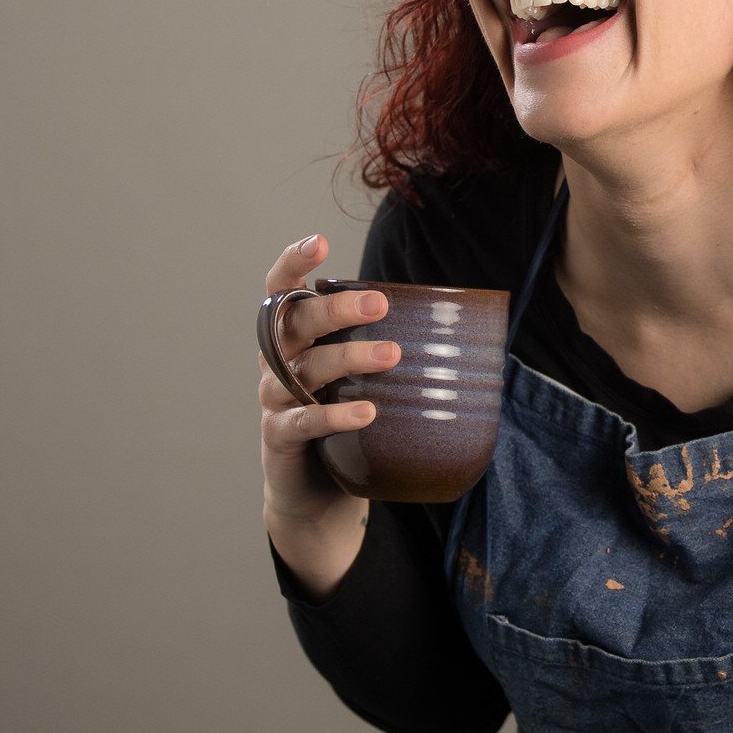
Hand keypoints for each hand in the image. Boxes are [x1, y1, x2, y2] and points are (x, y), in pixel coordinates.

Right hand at [257, 234, 400, 595]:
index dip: (293, 263)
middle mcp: (275, 361)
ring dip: (349, 358)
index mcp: (290, 336)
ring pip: (306, 370)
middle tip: (380, 303)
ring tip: (392, 356)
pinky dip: (335, 415)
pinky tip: (368, 412)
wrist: (313, 490)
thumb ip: (381, 341)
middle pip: (295, 324)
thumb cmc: (342, 415)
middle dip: (336, 309)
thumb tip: (458, 317)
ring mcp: (274, 399)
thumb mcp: (356, 374)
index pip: (279, 289)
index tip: (320, 242)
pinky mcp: (280, 437)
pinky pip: (306, 422)